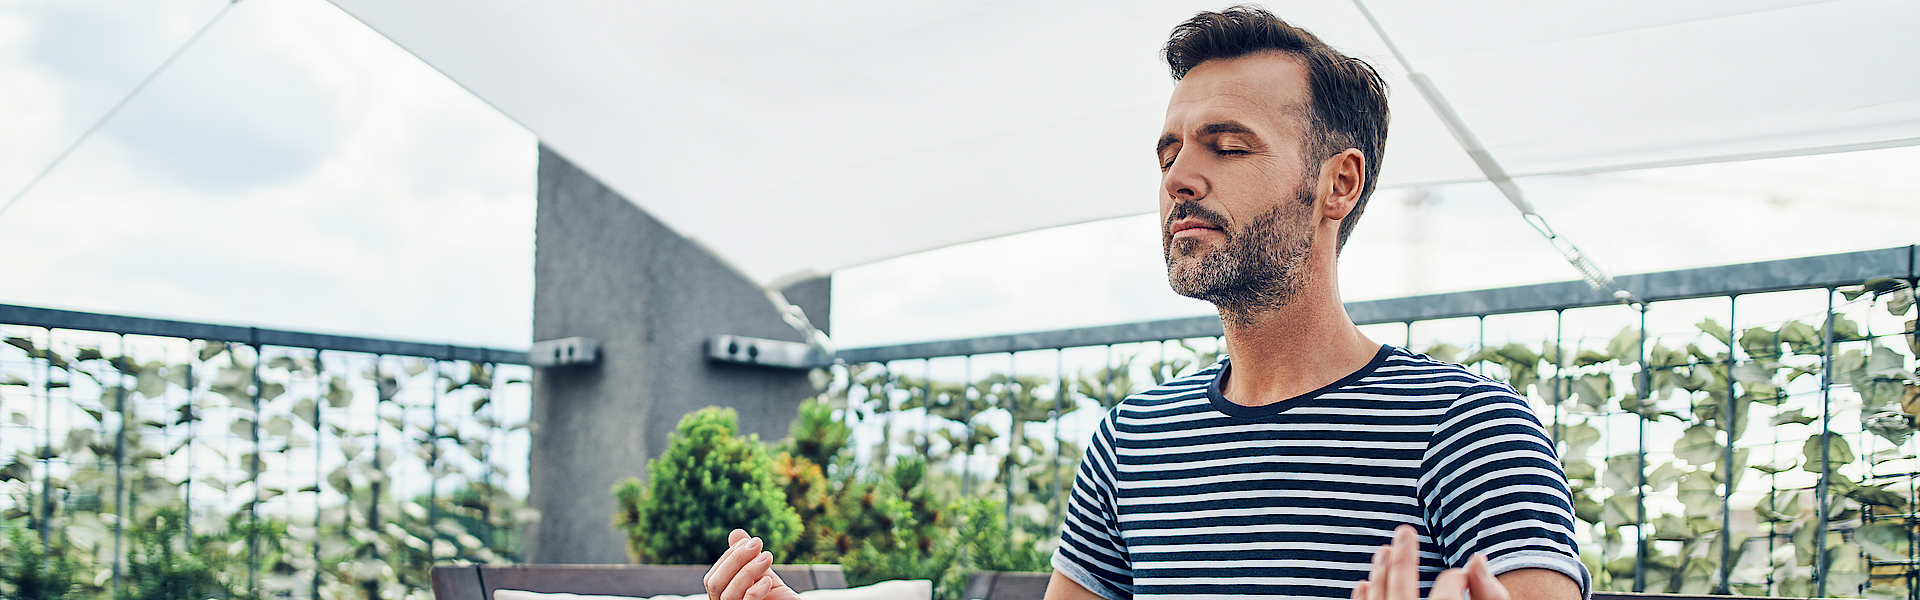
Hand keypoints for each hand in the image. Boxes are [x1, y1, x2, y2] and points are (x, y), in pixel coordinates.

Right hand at [703, 529, 800, 599]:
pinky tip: (768, 580)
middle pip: (714, 584)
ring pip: (728, 595)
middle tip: (757, 543)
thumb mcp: (762, 574)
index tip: (748, 541)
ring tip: (767, 557)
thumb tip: (735, 533)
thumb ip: (748, 557)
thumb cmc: (777, 597)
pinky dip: (755, 590)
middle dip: (735, 559)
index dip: (728, 556)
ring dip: (748, 570)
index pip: (713, 577)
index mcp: (721, 598)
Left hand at [1352, 525, 1510, 599]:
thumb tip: (1478, 558)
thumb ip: (1490, 594)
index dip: (1458, 577)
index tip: (1463, 575)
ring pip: (1379, 599)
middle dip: (1404, 557)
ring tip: (1383, 550)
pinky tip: (1363, 584)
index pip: (1449, 588)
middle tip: (1404, 531)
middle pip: (1402, 587)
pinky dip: (1363, 599)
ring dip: (1380, 573)